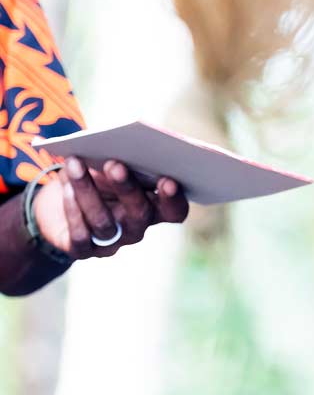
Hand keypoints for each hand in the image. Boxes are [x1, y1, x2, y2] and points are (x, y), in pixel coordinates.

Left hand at [33, 158, 189, 261]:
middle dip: (127, 188)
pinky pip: (80, 236)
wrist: (58, 202)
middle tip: (114, 164)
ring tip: (75, 163)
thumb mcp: (110, 164)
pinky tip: (67, 190)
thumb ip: (122, 159)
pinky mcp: (83, 250)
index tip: (167, 179)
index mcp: (154, 206)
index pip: (174, 211)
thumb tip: (119, 145)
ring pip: (103, 222)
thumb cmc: (94, 177)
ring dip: (88, 191)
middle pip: (140, 214)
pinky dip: (73, 210)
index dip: (174, 200)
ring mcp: (111, 242)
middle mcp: (136, 227)